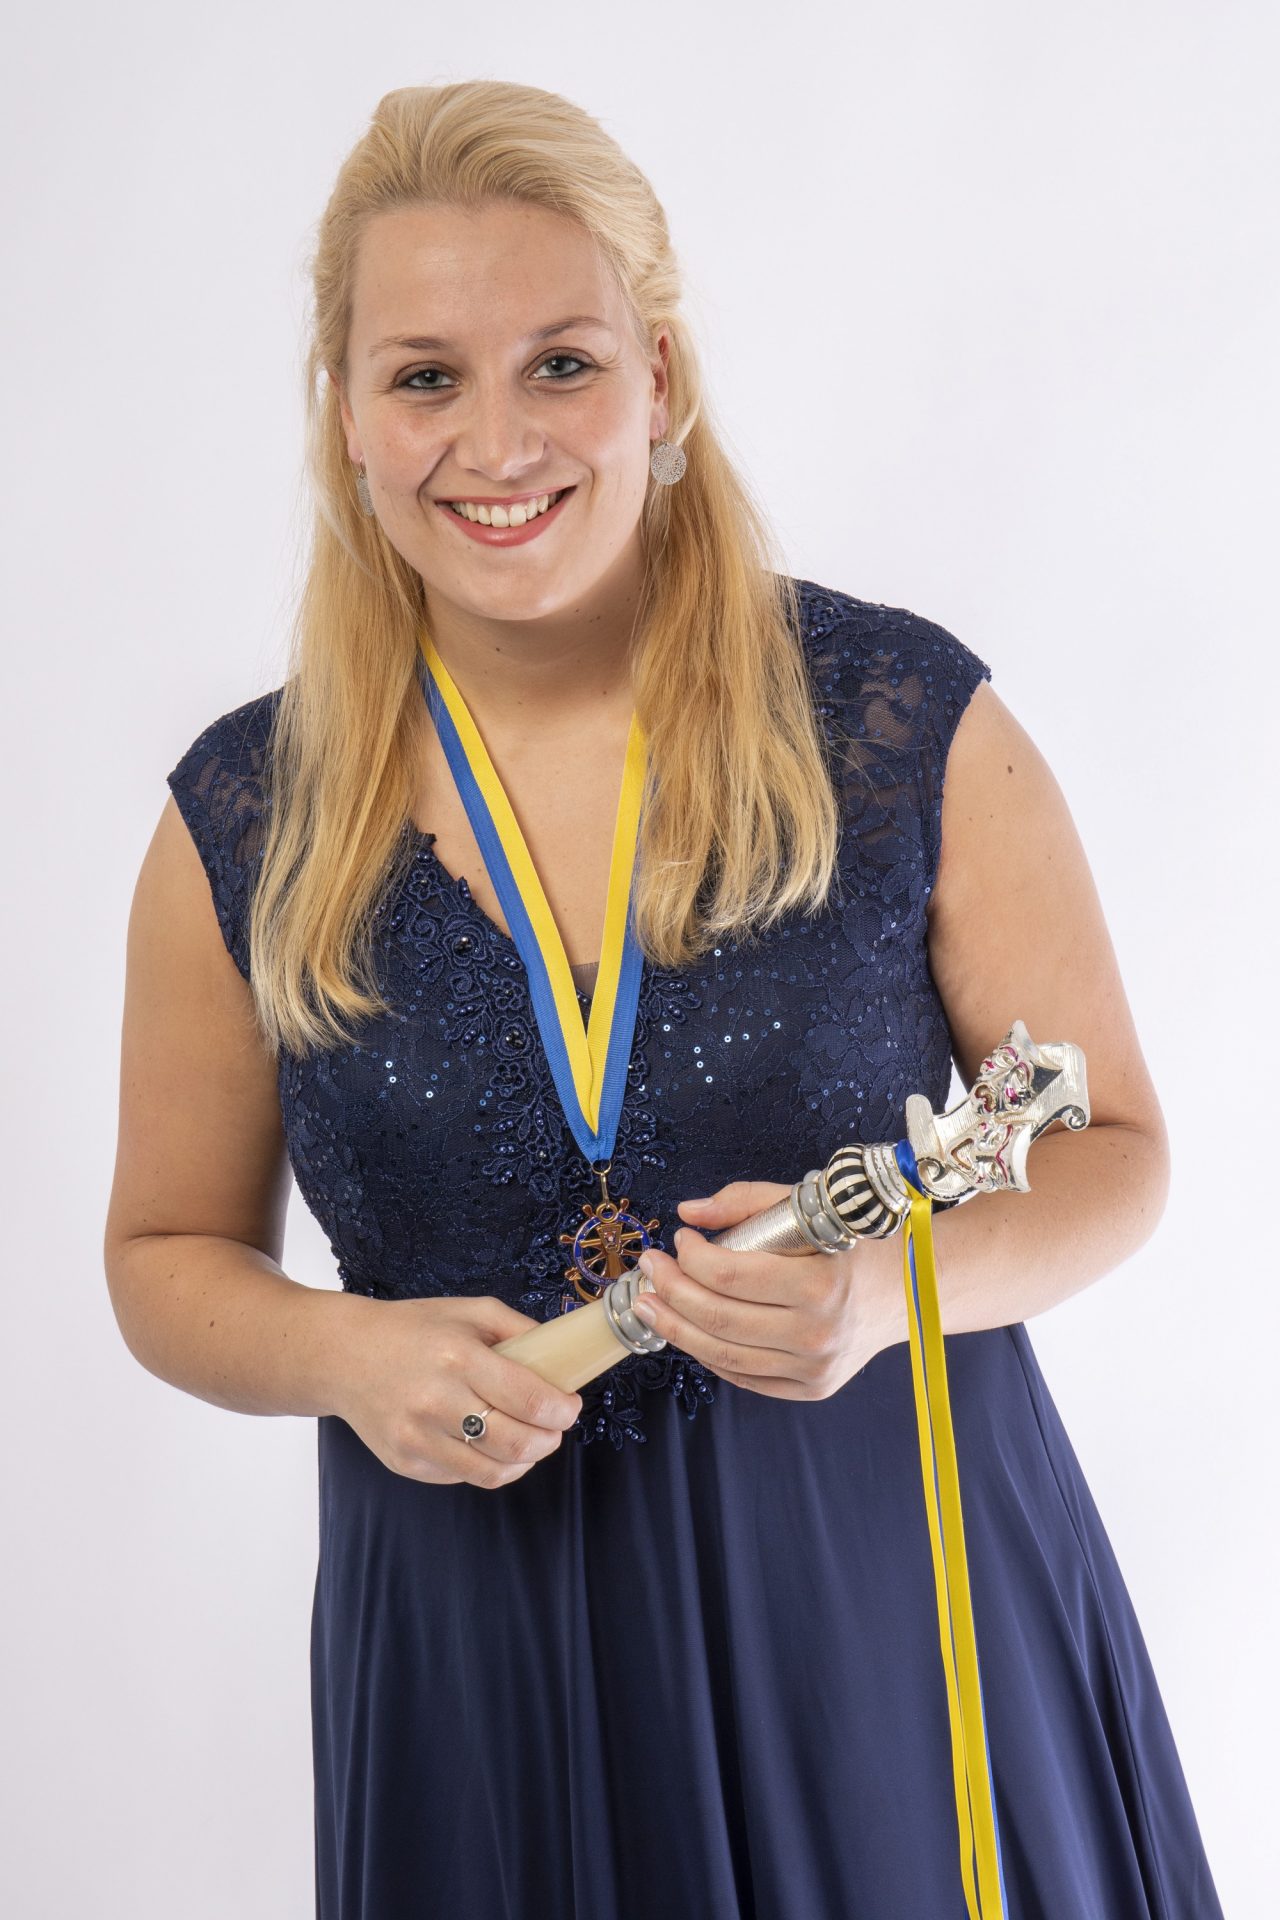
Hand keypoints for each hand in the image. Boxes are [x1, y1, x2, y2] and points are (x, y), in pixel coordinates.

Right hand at [333, 1294, 583, 1489]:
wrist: (343, 1356)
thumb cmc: (412, 1329)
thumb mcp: (469, 1311)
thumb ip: (519, 1330)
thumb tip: (562, 1356)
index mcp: (458, 1357)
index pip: (530, 1400)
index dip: (563, 1410)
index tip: (570, 1405)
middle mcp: (436, 1401)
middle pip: (516, 1444)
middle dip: (550, 1440)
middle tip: (555, 1427)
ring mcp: (417, 1438)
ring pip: (493, 1471)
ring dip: (525, 1460)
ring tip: (530, 1442)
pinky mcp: (405, 1463)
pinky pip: (464, 1476)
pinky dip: (488, 1465)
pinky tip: (490, 1444)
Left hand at [633, 1181, 895, 1399]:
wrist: (907, 1291)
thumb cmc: (852, 1243)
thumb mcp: (806, 1207)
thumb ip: (745, 1202)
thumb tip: (687, 1211)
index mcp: (821, 1284)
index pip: (730, 1277)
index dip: (691, 1258)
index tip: (679, 1240)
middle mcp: (818, 1333)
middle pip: (719, 1317)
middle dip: (671, 1290)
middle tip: (650, 1267)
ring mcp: (814, 1367)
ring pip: (722, 1354)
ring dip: (675, 1327)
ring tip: (648, 1304)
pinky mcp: (810, 1389)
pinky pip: (743, 1376)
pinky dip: (707, 1353)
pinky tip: (687, 1330)